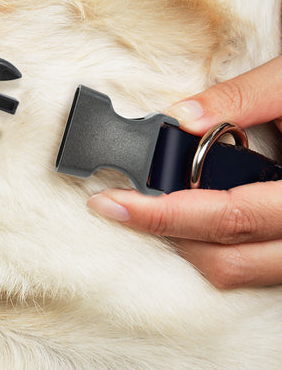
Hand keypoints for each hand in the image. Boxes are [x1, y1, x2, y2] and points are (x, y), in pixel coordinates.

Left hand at [88, 55, 281, 288]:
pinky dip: (217, 246)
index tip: (113, 203)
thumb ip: (243, 98)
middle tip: (123, 205)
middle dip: (165, 232)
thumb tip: (181, 117)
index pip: (227, 217)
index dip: (162, 214)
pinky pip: (255, 266)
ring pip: (240, 271)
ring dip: (189, 244)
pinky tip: (196, 215)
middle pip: (227, 259)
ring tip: (155, 208)